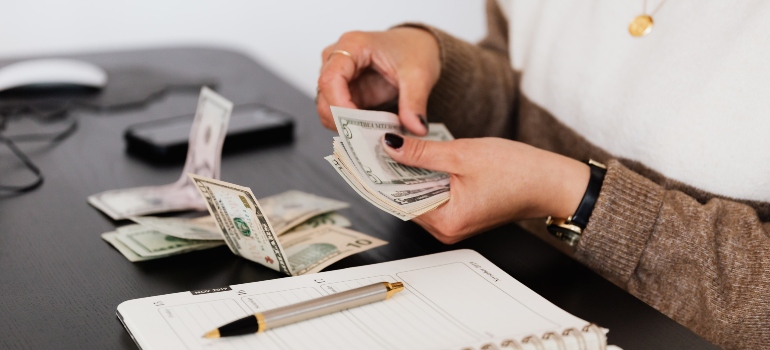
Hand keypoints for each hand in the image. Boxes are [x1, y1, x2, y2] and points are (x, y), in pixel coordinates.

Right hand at [316, 27, 440, 135]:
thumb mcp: (419, 75)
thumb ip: (415, 102)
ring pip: (328, 109)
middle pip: (324, 97)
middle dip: (343, 122)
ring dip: (347, 126)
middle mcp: (337, 59)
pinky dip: (352, 127)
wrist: (419, 47)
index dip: (339, 106)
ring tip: (373, 135)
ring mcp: (339, 77)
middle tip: (369, 138)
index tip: (358, 126)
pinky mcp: (345, 93)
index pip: (330, 79)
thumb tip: (416, 128)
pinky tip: (371, 132)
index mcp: (352, 45)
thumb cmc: (414, 49)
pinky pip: (339, 115)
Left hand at [381, 133, 590, 243]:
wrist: (551, 181)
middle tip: (376, 144)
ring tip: (396, 146)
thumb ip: (421, 152)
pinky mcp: (461, 213)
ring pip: (419, 196)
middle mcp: (447, 230)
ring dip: (409, 173)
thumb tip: (390, 146)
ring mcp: (454, 223)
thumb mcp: (462, 154)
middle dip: (392, 172)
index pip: (397, 200)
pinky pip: (434, 196)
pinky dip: (426, 177)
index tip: (363, 156)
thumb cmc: (518, 171)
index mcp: (446, 221)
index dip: (379, 176)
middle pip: (406, 200)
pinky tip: (420, 157)